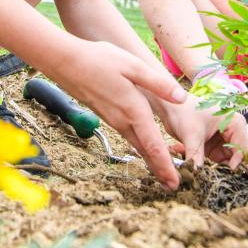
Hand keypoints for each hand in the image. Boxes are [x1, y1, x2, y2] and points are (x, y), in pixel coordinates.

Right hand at [46, 40, 186, 188]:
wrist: (65, 63)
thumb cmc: (99, 60)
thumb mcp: (133, 66)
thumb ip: (158, 83)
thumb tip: (182, 98)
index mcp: (134, 110)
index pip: (152, 145)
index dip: (165, 165)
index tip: (175, 182)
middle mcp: (123, 120)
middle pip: (144, 151)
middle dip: (159, 169)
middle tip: (173, 187)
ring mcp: (113, 120)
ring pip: (136, 145)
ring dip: (150, 160)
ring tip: (163, 172)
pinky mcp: (107, 115)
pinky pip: (127, 136)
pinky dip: (140, 147)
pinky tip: (145, 147)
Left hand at [156, 94, 247, 171]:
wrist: (168, 106)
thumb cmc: (182, 112)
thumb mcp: (191, 135)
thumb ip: (196, 155)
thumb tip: (196, 175)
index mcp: (235, 123)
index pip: (243, 148)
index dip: (237, 163)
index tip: (227, 175)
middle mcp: (233, 132)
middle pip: (238, 157)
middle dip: (228, 169)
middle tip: (219, 181)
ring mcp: (223, 140)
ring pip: (226, 162)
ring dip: (217, 170)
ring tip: (205, 175)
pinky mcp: (213, 147)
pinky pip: (215, 162)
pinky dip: (206, 166)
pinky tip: (195, 166)